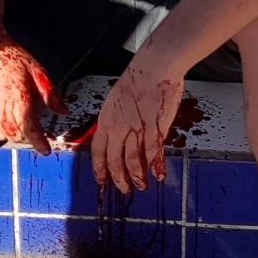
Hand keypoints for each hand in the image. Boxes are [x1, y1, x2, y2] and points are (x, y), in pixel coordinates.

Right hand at [0, 36, 63, 152]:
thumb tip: (63, 111)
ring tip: (19, 121)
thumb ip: (50, 94)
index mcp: (17, 99)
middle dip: (27, 137)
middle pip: (15, 135)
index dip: (38, 142)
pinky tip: (3, 118)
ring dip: (12, 133)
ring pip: (0, 135)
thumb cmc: (11, 57)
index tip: (46, 149)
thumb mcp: (38, 71)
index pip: (29, 129)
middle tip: (35, 129)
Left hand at [91, 63, 182, 193]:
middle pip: (114, 161)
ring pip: (133, 161)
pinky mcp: (154, 130)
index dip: (99, 168)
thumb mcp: (118, 99)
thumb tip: (120, 131)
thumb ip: (118, 118)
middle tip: (124, 189)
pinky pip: (153, 153)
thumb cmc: (140, 77)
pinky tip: (159, 174)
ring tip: (142, 185)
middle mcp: (118, 128)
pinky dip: (156, 166)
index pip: (98, 151)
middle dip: (119, 178)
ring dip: (137, 176)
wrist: (154, 68)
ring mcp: (136, 130)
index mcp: (107, 120)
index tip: (102, 180)